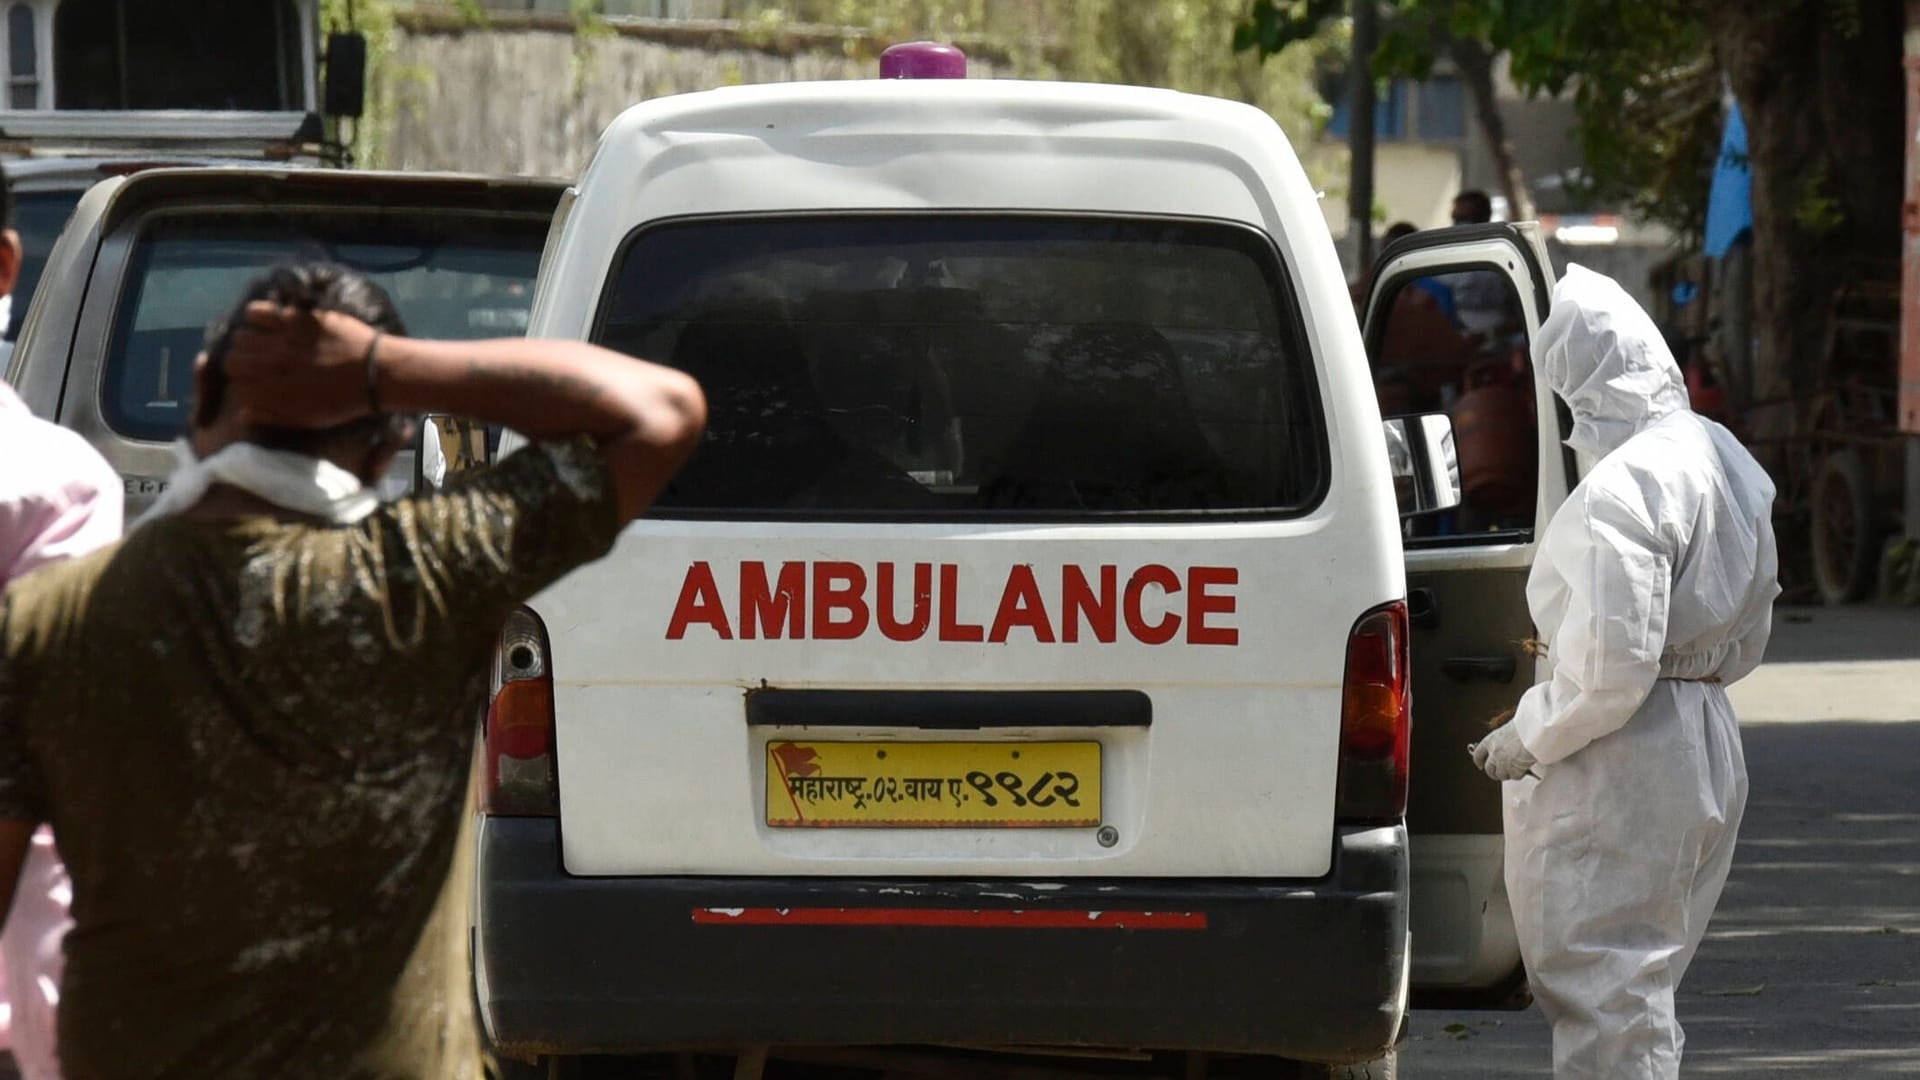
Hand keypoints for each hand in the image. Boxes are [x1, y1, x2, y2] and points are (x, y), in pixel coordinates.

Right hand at [219, 302, 380, 428]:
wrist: (375, 373)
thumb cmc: (344, 400)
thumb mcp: (308, 418)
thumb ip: (273, 415)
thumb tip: (242, 413)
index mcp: (273, 393)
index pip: (234, 386)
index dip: (241, 384)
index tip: (250, 382)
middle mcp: (270, 367)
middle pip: (232, 360)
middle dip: (240, 362)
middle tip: (254, 360)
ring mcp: (281, 341)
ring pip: (241, 337)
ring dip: (248, 339)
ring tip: (262, 341)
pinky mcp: (293, 319)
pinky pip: (258, 312)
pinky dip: (256, 314)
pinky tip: (269, 320)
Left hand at [1471, 719, 1536, 781]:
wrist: (1535, 730)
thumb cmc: (1524, 725)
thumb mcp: (1507, 729)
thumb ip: (1502, 739)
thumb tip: (1504, 744)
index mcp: (1490, 740)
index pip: (1478, 755)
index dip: (1478, 761)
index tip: (1480, 765)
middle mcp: (1494, 752)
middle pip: (1489, 769)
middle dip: (1493, 772)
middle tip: (1499, 772)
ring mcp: (1503, 762)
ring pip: (1501, 775)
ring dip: (1506, 775)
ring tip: (1513, 771)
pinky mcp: (1514, 769)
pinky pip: (1514, 776)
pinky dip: (1518, 775)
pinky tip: (1523, 770)